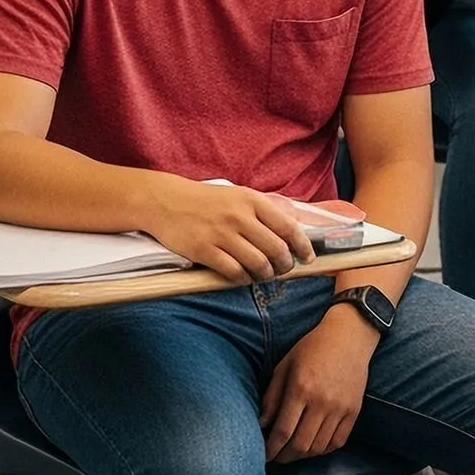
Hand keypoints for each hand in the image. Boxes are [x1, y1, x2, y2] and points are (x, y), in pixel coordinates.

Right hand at [139, 178, 315, 282]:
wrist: (166, 201)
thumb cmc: (208, 201)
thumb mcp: (240, 195)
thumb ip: (265, 210)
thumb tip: (295, 226)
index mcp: (252, 201)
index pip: (288, 227)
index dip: (302, 246)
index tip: (308, 257)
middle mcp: (239, 217)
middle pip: (276, 249)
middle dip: (285, 264)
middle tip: (284, 269)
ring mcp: (221, 234)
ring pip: (257, 263)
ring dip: (265, 274)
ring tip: (264, 274)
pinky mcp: (203, 250)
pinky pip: (232, 271)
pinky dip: (243, 278)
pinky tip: (244, 277)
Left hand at [260, 310, 377, 462]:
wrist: (350, 336)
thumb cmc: (312, 348)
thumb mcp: (284, 366)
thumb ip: (272, 397)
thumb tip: (261, 424)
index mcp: (301, 389)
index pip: (282, 432)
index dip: (270, 449)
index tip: (264, 454)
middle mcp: (322, 402)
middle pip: (300, 445)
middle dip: (284, 456)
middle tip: (276, 457)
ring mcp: (340, 407)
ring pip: (319, 447)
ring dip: (303, 455)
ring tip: (293, 452)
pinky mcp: (354, 410)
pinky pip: (338, 441)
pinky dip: (324, 449)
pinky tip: (314, 445)